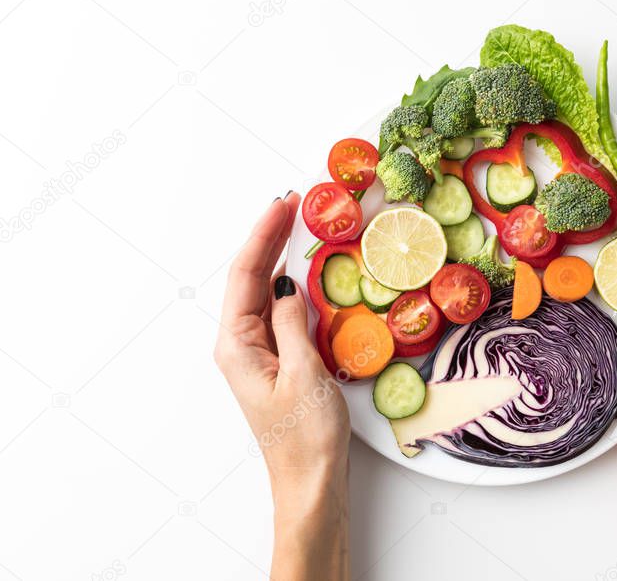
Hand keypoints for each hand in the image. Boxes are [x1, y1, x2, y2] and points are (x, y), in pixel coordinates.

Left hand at [214, 193, 350, 579]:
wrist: (311, 484)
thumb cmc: (305, 437)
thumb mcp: (304, 373)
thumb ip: (294, 323)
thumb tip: (290, 284)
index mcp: (237, 345)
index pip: (246, 276)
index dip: (263, 235)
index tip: (283, 203)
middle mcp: (241, 344)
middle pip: (252, 278)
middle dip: (270, 238)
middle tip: (296, 201)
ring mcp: (259, 352)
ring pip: (267, 292)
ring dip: (282, 257)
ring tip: (302, 225)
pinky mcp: (279, 361)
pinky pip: (282, 312)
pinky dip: (295, 285)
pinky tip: (310, 272)